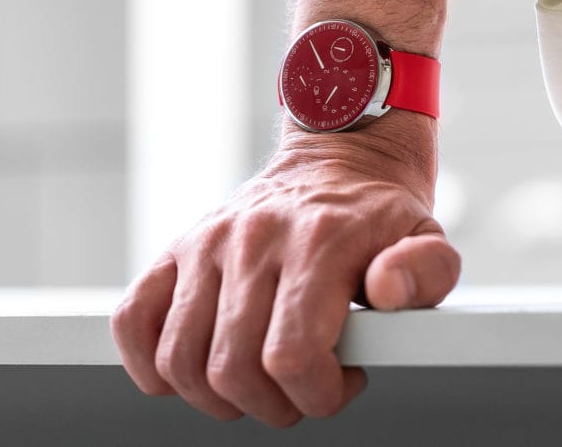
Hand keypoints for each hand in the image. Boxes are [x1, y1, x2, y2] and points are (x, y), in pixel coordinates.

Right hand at [110, 120, 459, 425]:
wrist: (340, 157)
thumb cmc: (380, 213)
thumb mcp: (427, 235)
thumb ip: (426, 269)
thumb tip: (388, 289)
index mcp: (318, 242)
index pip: (291, 355)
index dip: (316, 395)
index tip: (339, 384)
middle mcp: (254, 239)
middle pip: (232, 369)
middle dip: (274, 405)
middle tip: (303, 389)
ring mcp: (208, 243)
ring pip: (179, 359)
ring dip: (217, 397)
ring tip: (260, 381)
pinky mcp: (178, 249)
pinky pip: (134, 320)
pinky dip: (151, 363)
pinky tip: (195, 369)